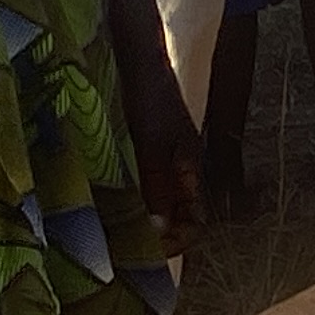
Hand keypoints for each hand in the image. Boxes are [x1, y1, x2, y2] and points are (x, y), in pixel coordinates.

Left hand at [122, 56, 206, 235]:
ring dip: (148, 221)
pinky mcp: (152, 150)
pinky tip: (117, 204)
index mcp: (192, 169)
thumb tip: (159, 231)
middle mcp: (184, 169)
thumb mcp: (151, 147)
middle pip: (182, 216)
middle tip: (132, 250)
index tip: (151, 252)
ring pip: (165, 203)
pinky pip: (150, 187)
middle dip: (162, 237)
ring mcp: (169, 159)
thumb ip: (156, 188)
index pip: (197, 221)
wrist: (142, 62)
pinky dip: (138, 202)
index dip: (178, 241)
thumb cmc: (150, 100)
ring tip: (122, 233)